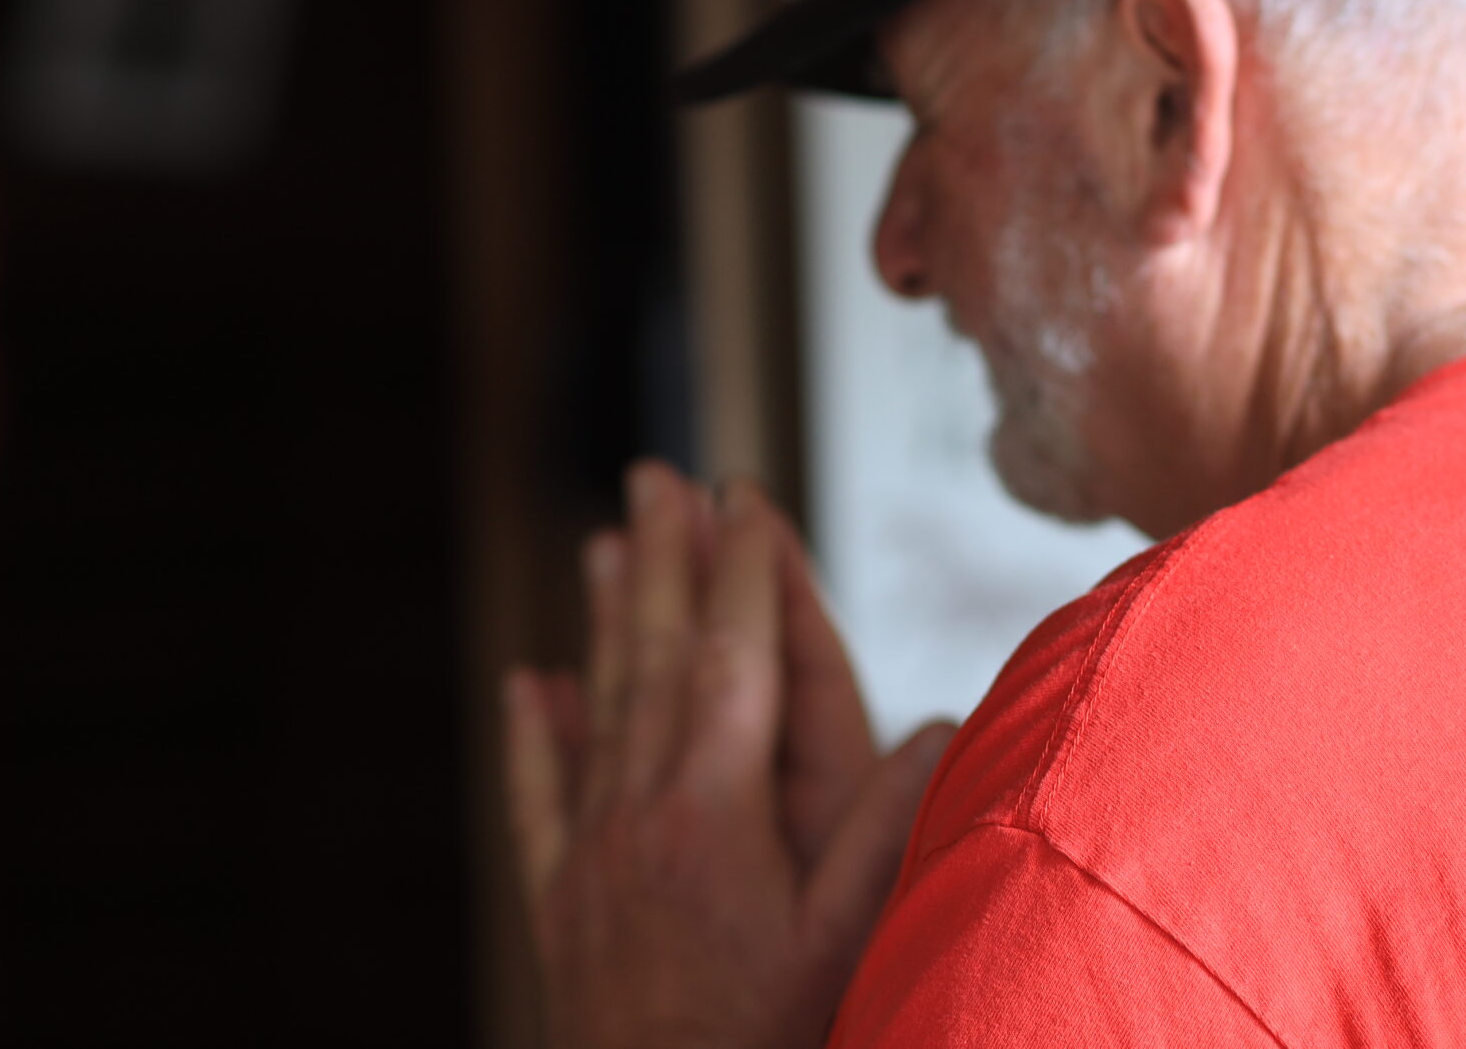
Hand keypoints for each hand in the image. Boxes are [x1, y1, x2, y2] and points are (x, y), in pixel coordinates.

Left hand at [504, 463, 953, 1048]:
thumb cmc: (761, 1044)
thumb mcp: (843, 945)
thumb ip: (884, 833)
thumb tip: (938, 726)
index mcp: (715, 813)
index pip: (733, 659)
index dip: (743, 571)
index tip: (743, 495)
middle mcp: (640, 815)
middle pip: (651, 658)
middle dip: (659, 559)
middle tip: (653, 474)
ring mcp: (590, 856)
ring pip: (597, 709)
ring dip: (601, 619)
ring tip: (598, 541)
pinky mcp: (559, 904)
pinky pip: (541, 797)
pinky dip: (535, 735)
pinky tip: (527, 683)